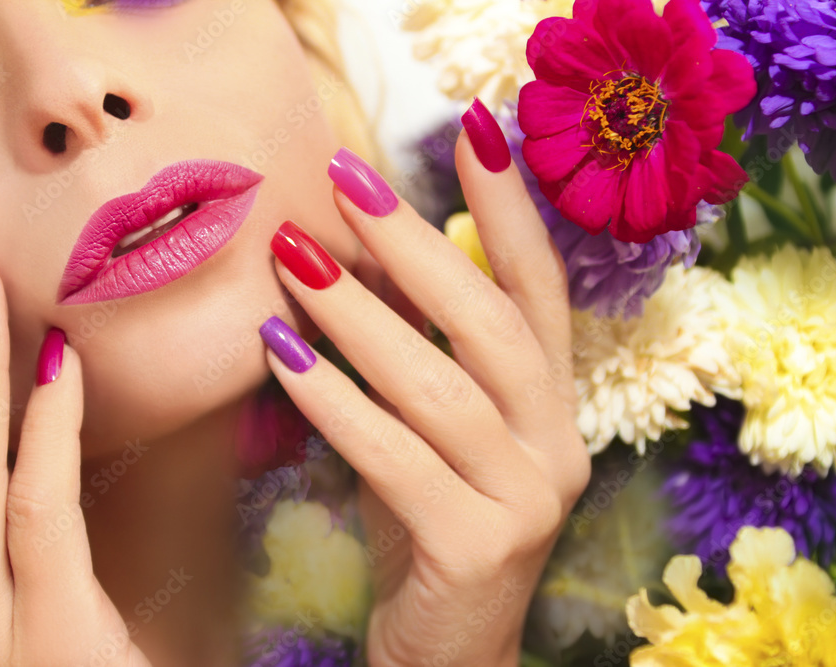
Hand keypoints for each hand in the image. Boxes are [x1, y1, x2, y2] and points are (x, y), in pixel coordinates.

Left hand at [262, 102, 590, 665]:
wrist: (442, 646)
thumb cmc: (426, 520)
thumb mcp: (428, 427)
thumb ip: (414, 348)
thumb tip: (354, 252)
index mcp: (550, 404)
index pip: (539, 288)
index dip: (511, 208)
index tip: (477, 127)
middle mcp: (556, 443)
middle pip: (490, 323)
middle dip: (417, 243)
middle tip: (345, 178)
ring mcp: (527, 498)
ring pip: (441, 386)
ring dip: (359, 315)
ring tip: (292, 260)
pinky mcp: (477, 546)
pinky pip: (395, 457)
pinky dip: (334, 402)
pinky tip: (280, 356)